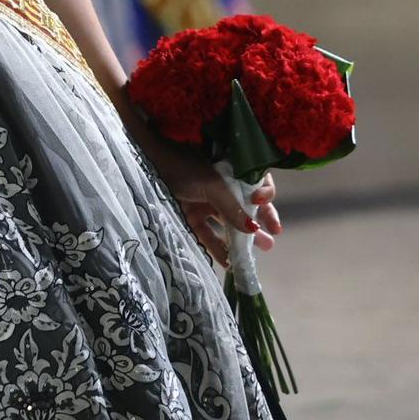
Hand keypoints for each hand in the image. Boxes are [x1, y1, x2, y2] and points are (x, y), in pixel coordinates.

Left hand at [119, 99, 280, 263]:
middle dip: (259, 222)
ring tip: (258, 252)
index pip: (256, 182)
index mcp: (231, 169)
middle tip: (272, 240)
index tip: (264, 202)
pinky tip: (227, 262)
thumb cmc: (183, 164)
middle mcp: (221, 183)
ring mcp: (204, 199)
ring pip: (226, 222)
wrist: (147, 157)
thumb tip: (254, 229)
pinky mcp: (189, 212)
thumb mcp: (213, 185)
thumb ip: (233, 208)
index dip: (265, 194)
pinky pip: (206, 232)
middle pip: (245, 206)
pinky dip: (216, 247)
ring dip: (240, 239)